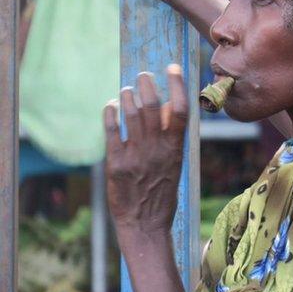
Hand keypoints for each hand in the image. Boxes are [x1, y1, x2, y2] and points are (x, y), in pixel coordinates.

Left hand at [104, 65, 188, 235]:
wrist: (145, 223)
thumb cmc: (162, 193)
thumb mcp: (176, 164)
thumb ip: (172, 138)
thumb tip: (170, 107)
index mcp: (177, 149)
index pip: (181, 110)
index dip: (178, 85)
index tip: (172, 68)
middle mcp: (158, 149)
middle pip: (154, 106)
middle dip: (147, 85)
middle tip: (143, 75)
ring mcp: (137, 155)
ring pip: (132, 114)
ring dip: (128, 96)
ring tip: (126, 89)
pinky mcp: (117, 163)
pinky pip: (112, 130)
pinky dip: (111, 113)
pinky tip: (110, 106)